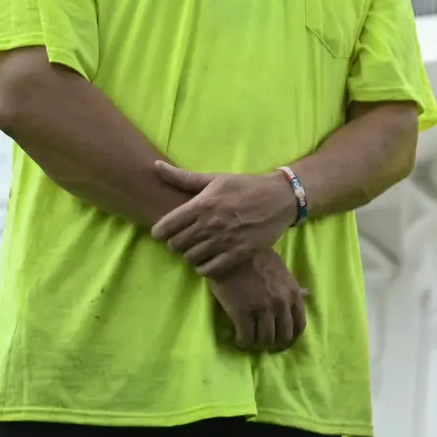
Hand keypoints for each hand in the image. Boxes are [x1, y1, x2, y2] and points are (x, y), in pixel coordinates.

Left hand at [154, 165, 299, 276]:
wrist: (281, 197)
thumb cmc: (245, 186)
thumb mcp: (215, 179)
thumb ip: (184, 177)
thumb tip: (155, 166)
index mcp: (202, 204)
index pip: (165, 227)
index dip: (160, 233)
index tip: (164, 233)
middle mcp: (211, 223)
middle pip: (176, 245)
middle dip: (175, 244)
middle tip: (183, 241)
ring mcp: (225, 239)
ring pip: (191, 258)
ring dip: (190, 256)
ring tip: (197, 250)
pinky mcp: (240, 253)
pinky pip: (210, 269)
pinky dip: (205, 268)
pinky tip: (209, 260)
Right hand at [209, 249, 308, 350]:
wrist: (232, 252)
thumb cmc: (257, 258)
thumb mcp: (281, 271)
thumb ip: (293, 286)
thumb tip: (307, 294)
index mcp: (293, 294)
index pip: (299, 326)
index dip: (291, 338)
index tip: (282, 342)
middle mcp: (281, 304)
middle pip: (283, 337)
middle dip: (273, 344)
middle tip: (263, 343)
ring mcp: (262, 309)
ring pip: (265, 340)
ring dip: (257, 344)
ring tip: (250, 340)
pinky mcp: (241, 312)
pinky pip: (246, 337)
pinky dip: (243, 342)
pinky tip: (239, 338)